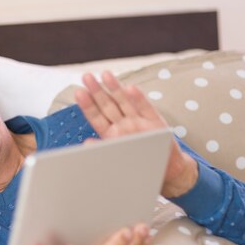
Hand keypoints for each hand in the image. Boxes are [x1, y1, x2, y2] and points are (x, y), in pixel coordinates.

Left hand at [75, 71, 198, 197]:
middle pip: (107, 106)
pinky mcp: (155, 122)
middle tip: (86, 77)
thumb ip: (102, 148)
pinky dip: (138, 99)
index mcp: (111, 134)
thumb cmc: (138, 164)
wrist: (166, 170)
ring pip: (124, 102)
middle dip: (97, 91)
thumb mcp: (118, 158)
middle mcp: (123, 125)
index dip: (87, 105)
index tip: (78, 92)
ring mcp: (138, 122)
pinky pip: (145, 108)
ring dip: (115, 88)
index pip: (96, 117)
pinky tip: (131, 88)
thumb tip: (86, 144)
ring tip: (105, 74)